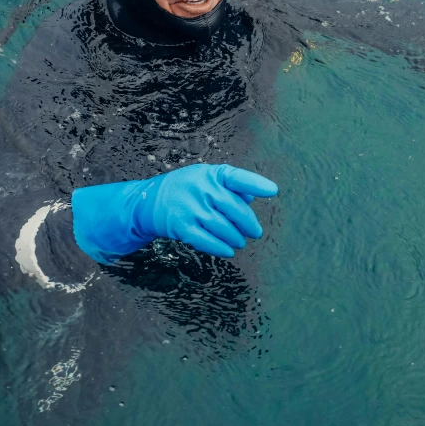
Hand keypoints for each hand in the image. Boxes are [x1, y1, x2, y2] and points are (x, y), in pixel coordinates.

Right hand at [72, 164, 277, 262]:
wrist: (151, 201)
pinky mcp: (181, 226)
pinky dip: (220, 248)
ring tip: (240, 241)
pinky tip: (228, 251)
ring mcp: (190, 207)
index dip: (256, 183)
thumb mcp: (207, 179)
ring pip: (222, 228)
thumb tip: (252, 195)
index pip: (237, 177)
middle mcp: (200, 188)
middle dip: (248, 224)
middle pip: (234, 209)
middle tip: (256, 232)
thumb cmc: (188, 189)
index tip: (273, 191)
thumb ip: (230, 186)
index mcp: (211, 174)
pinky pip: (206, 241)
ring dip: (235, 238)